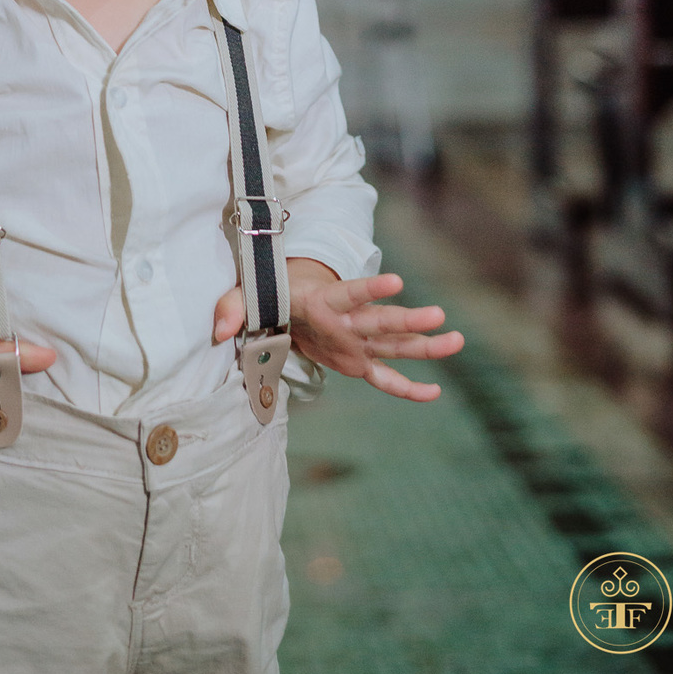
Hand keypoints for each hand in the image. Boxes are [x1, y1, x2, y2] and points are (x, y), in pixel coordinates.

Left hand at [213, 258, 462, 402]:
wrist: (287, 298)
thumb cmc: (269, 295)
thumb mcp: (245, 296)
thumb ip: (231, 310)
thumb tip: (216, 330)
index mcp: (324, 303)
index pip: (351, 293)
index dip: (371, 288)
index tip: (397, 280)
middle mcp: (347, 322)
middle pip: (381, 321)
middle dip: (409, 320)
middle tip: (440, 315)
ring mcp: (357, 341)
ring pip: (395, 344)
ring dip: (425, 344)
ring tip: (457, 340)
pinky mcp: (356, 361)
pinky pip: (386, 376)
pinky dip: (408, 387)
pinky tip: (434, 393)